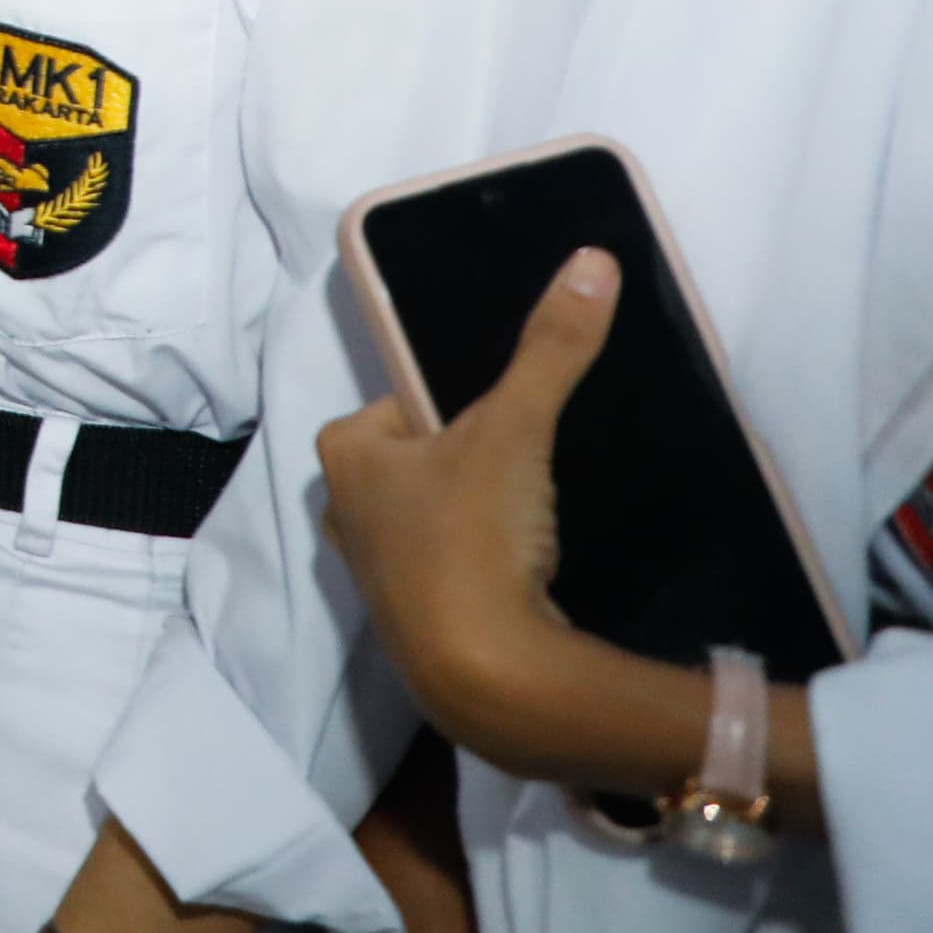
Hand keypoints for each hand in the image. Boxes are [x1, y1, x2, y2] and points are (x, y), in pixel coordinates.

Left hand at [317, 248, 616, 763]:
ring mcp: (375, 569)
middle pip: (423, 457)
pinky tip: (531, 563)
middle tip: (533, 464)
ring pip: (439, 513)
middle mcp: (341, 508)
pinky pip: (455, 565)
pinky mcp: (414, 617)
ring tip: (539, 514)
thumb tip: (591, 260)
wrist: (483, 672)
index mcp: (343, 451)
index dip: (461, 401)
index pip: (406, 399)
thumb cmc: (471, 534)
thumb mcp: (515, 427)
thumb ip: (552, 346)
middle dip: (474, 457)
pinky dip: (489, 559)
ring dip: (484, 511)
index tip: (511, 413)